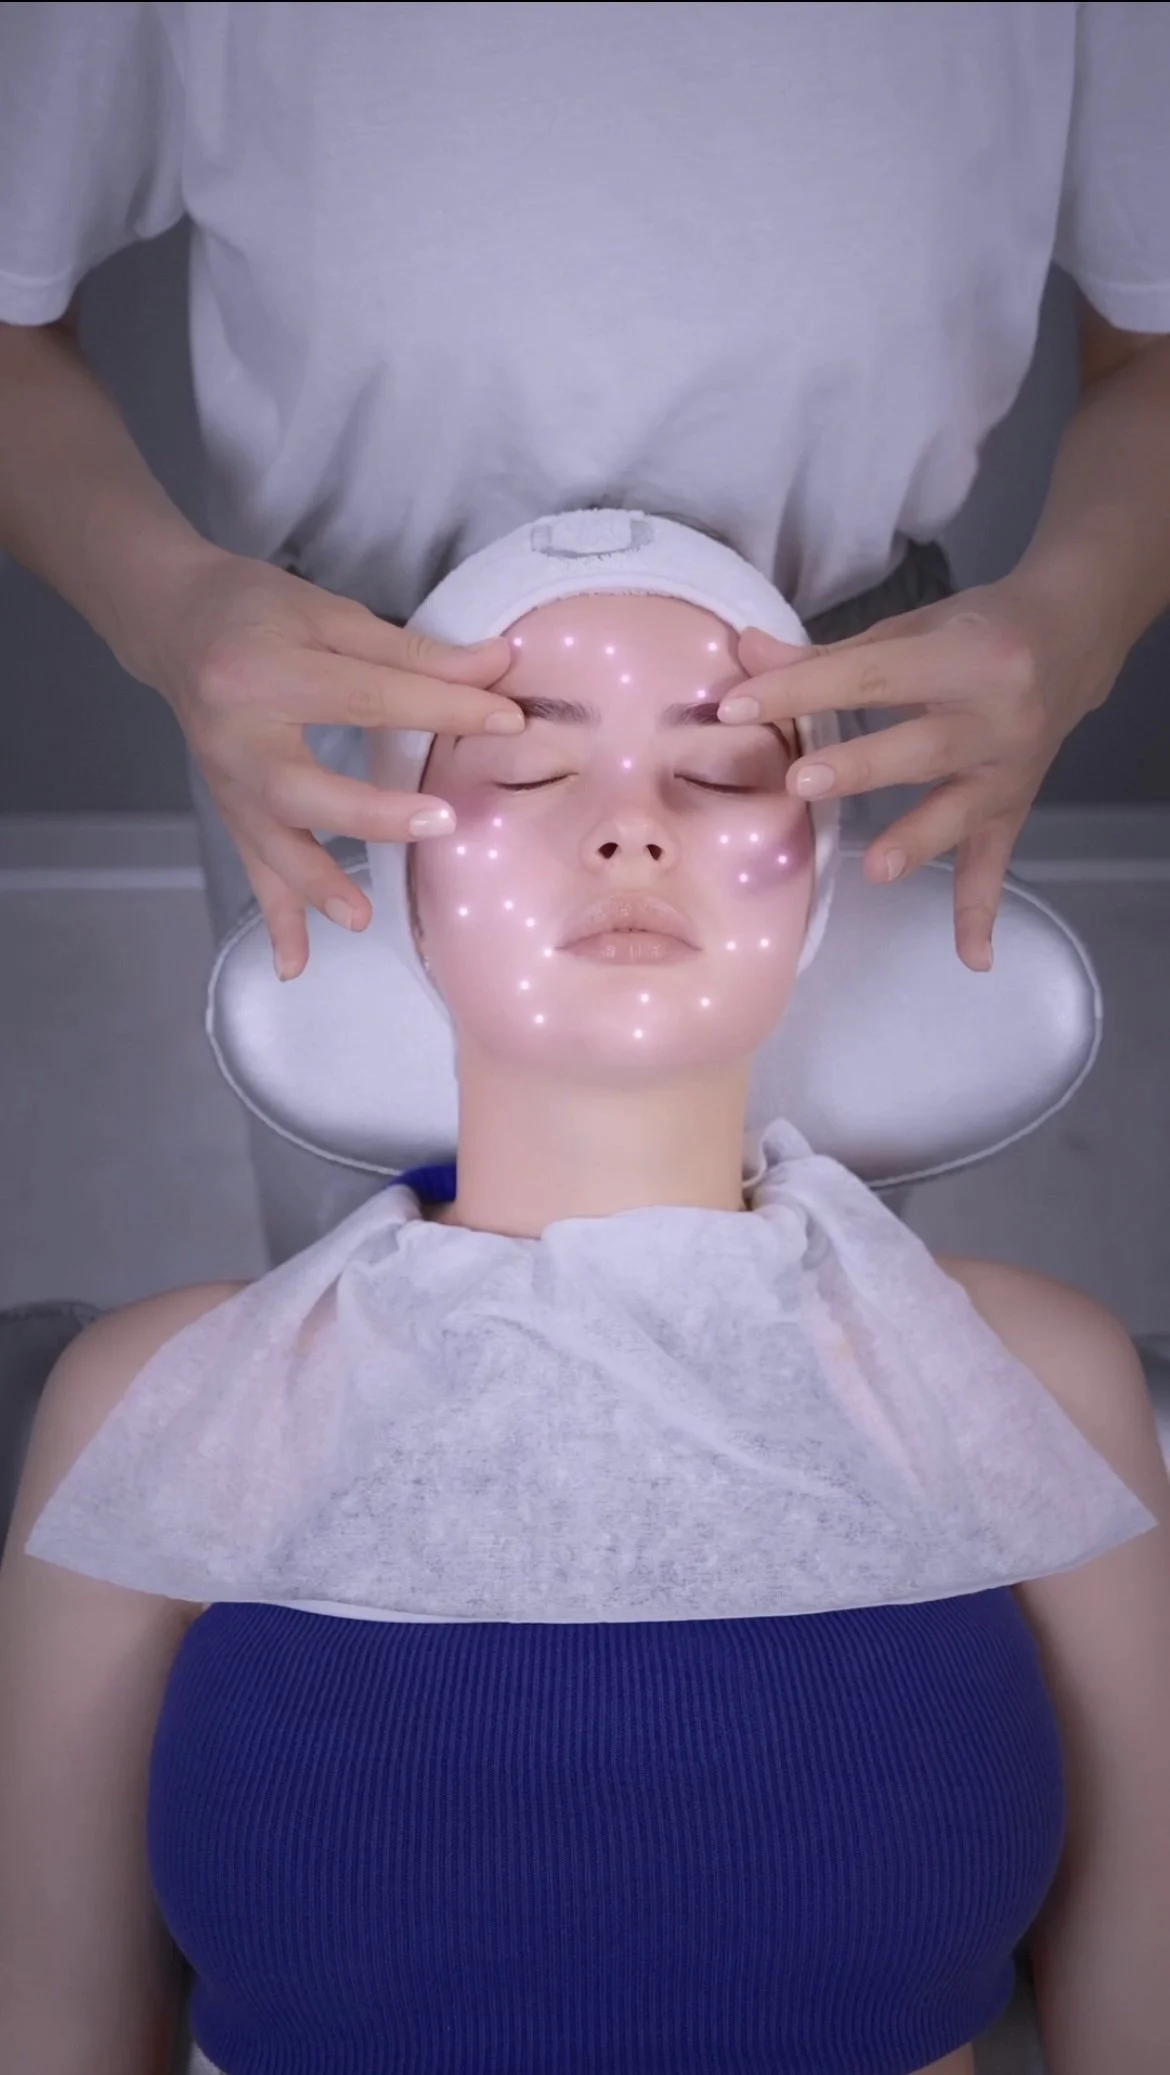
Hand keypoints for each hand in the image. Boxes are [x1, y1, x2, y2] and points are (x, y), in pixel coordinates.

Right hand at [147, 550, 517, 977]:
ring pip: (271, 841)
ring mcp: (227, 780)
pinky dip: (276, 918)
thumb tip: (497, 667)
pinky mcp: (230, 807)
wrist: (173, 622)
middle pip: (304, 785)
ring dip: (316, 884)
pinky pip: (253, 867)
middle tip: (439, 822)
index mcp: (265, 672)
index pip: (367, 698)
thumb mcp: (332, 614)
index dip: (441, 707)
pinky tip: (294, 965)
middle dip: (371, 812)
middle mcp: (237, 735)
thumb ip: (412, 651)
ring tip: (359, 917)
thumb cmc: (254, 610)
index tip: (506, 719)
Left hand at [721, 574, 1120, 970]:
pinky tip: (974, 959)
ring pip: (961, 808)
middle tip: (801, 783)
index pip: (872, 676)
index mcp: (965, 655)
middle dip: (862, 766)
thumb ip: (829, 655)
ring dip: (917, 839)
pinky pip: (995, 861)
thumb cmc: (978, 629)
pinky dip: (982, 911)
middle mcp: (997, 715)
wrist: (1072, 636)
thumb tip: (746, 657)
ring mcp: (1010, 768)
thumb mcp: (910, 630)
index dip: (803, 689)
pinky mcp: (1015, 806)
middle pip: (924, 746)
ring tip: (875, 869)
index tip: (738, 707)